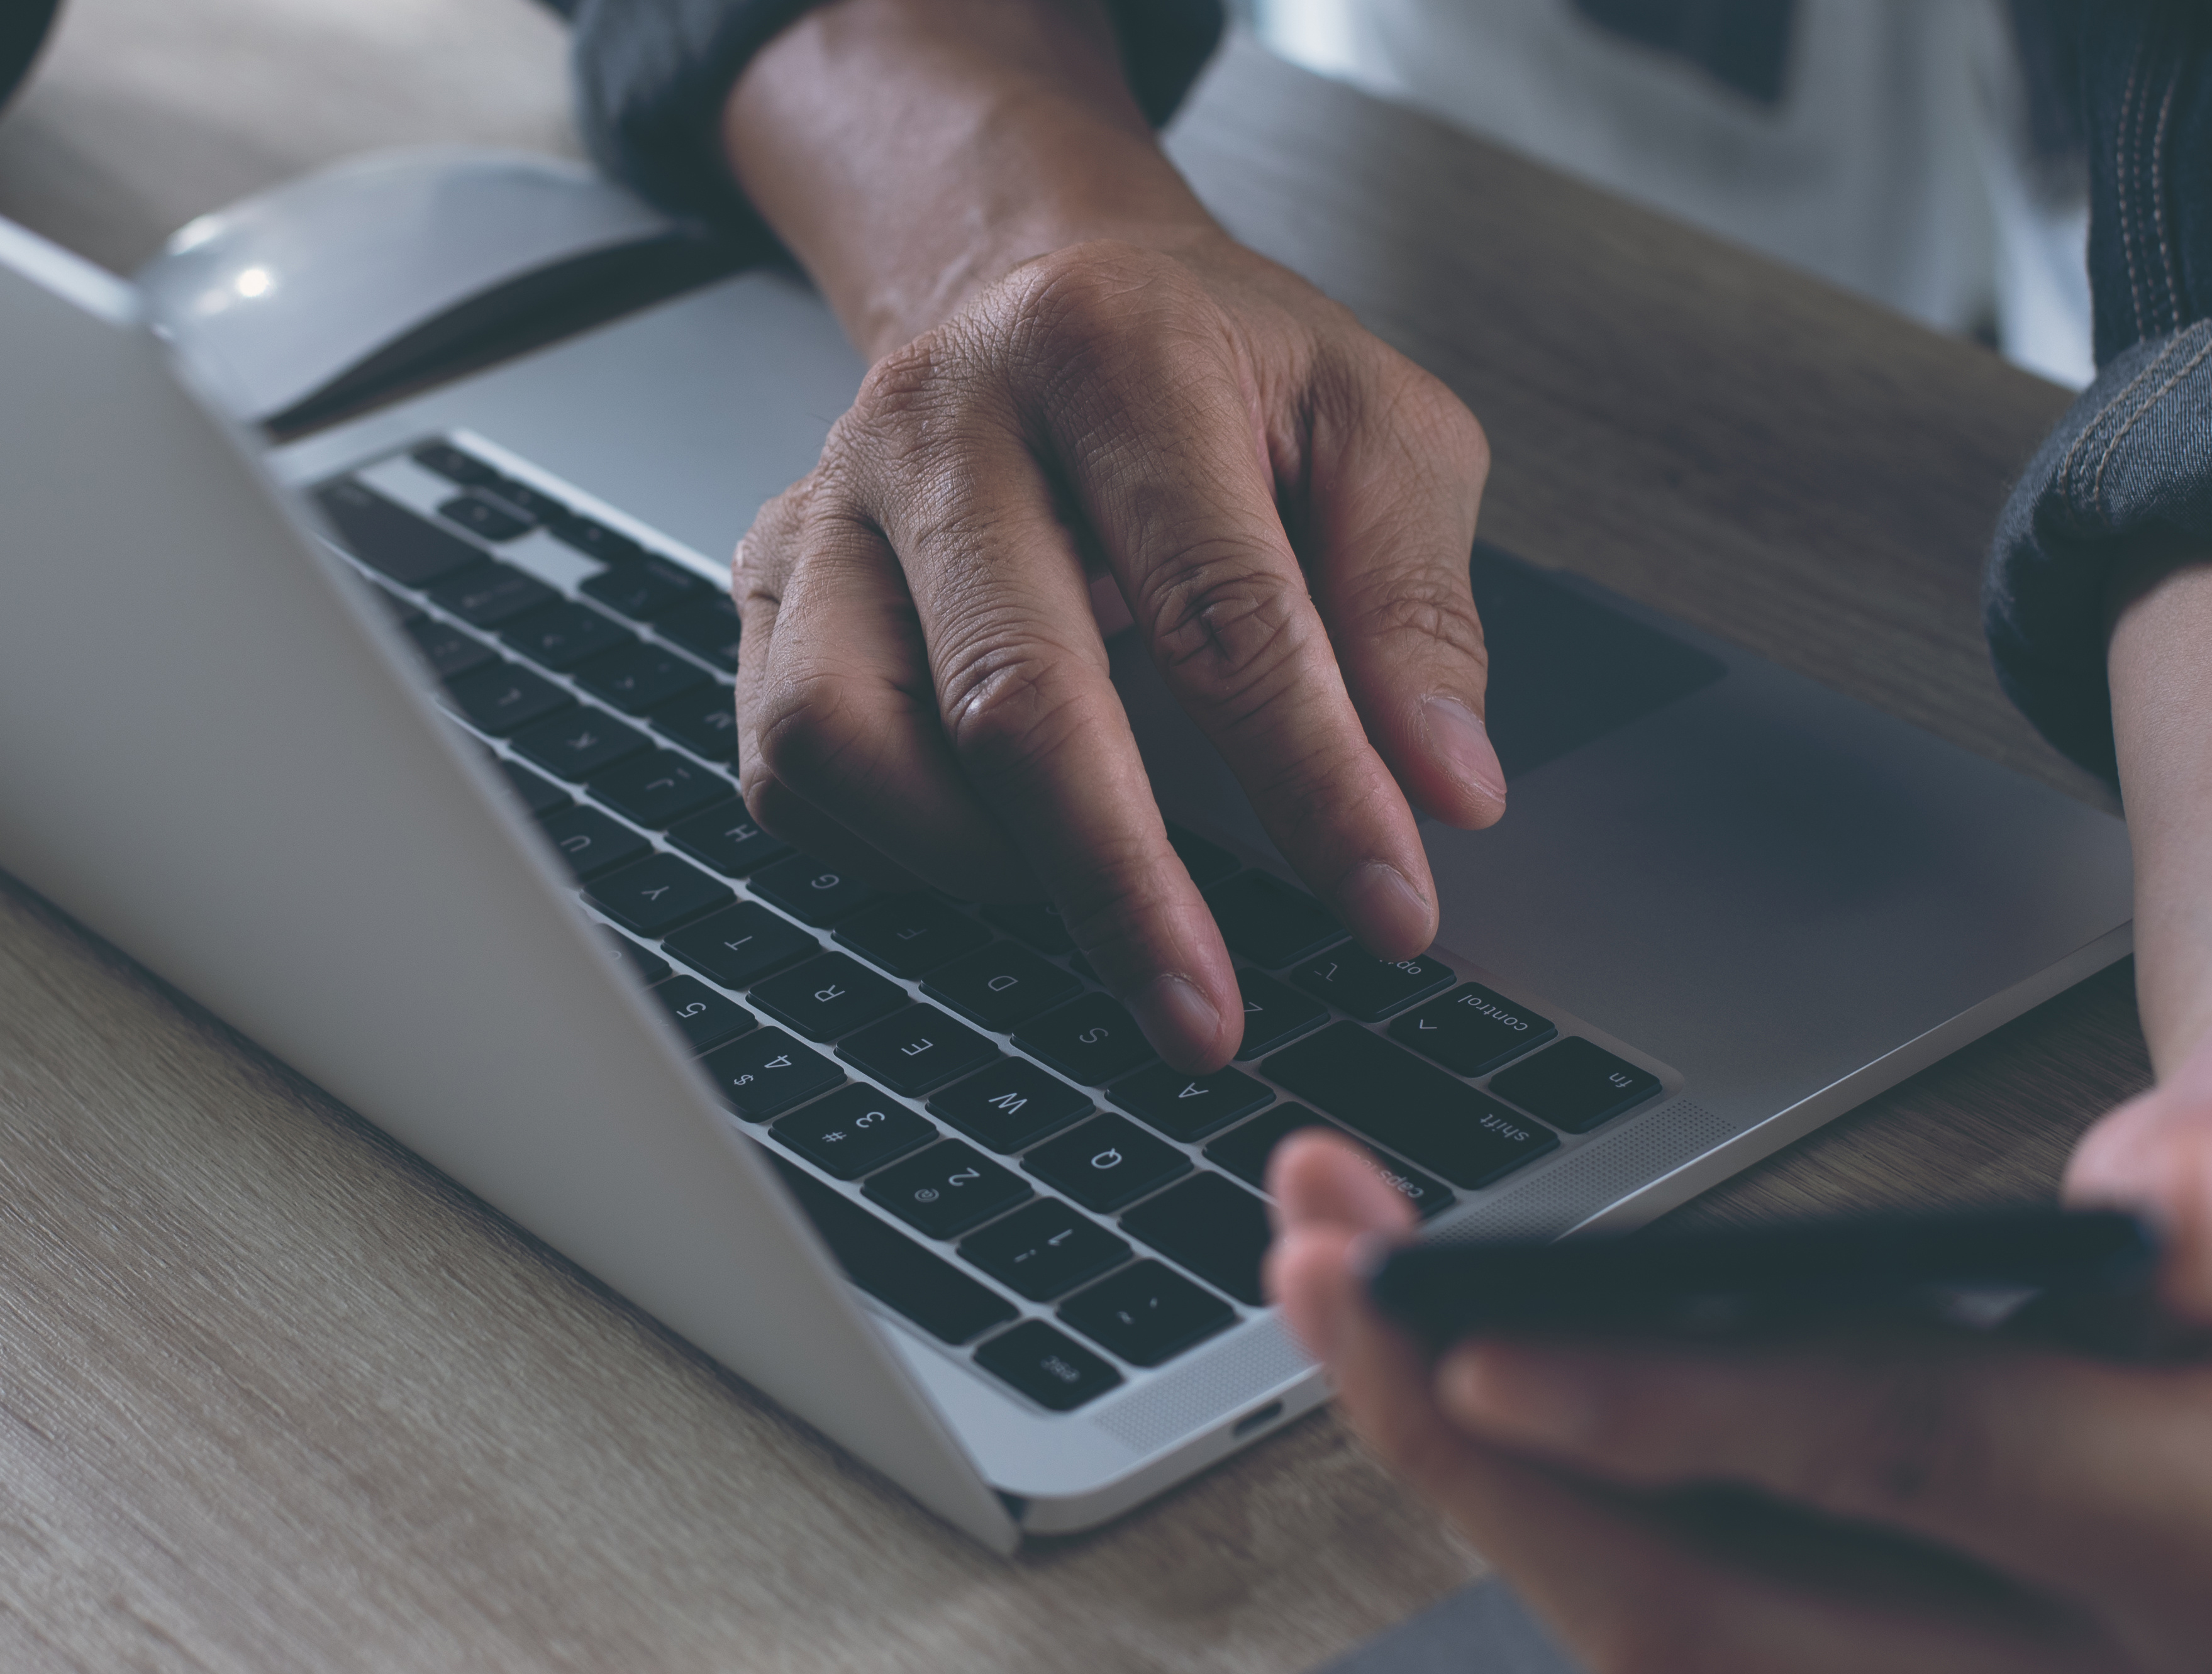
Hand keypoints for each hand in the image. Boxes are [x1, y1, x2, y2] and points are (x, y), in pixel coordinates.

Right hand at [719, 0, 1506, 1070]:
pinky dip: (893, 843)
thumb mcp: (1374, 428)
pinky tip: (998, 835)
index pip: (1220, 605)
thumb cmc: (1216, 373)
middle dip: (1119, 883)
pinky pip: (788, 769)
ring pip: (846, 740)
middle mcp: (939, 421)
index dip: (1313, 781)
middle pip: (1010, 694)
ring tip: (1097, 890)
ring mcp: (827, 506)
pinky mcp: (766, 584)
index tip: (1391, 908)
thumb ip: (1416, 602)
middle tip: (1206, 1015)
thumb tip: (1445, 791)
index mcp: (1110, 351)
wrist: (1042, 287)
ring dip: (980, 861)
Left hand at [1268, 550, 2211, 1671]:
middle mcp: (2113, 1673)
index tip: (1492, 1351)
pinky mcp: (1879, 1648)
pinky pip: (1666, 1593)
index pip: (1929, 1470)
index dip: (1701, 1414)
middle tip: (1325, 1273)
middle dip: (1494, 1453)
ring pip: (1667, 1629)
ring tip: (1330, 1279)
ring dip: (1469, 1465)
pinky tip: (1416, 1343)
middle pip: (1734, 1615)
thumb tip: (2186, 1214)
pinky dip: (1519, 1471)